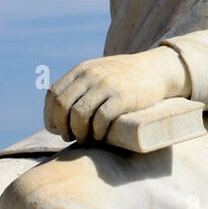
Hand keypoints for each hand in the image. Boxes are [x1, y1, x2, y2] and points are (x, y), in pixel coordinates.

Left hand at [43, 47, 191, 143]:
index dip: (50, 115)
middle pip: (62, 106)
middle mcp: (91, 75)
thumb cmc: (125, 77)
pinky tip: (100, 137)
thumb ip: (81, 83)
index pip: (53, 94)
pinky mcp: (124, 97)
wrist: (157, 69)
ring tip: (83, 139)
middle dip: (62, 127)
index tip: (56, 129)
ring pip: (79, 114)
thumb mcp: (99, 71)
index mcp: (82, 70)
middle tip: (69, 137)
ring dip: (78, 132)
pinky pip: (101, 118)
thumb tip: (60, 110)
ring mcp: (107, 85)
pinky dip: (97, 132)